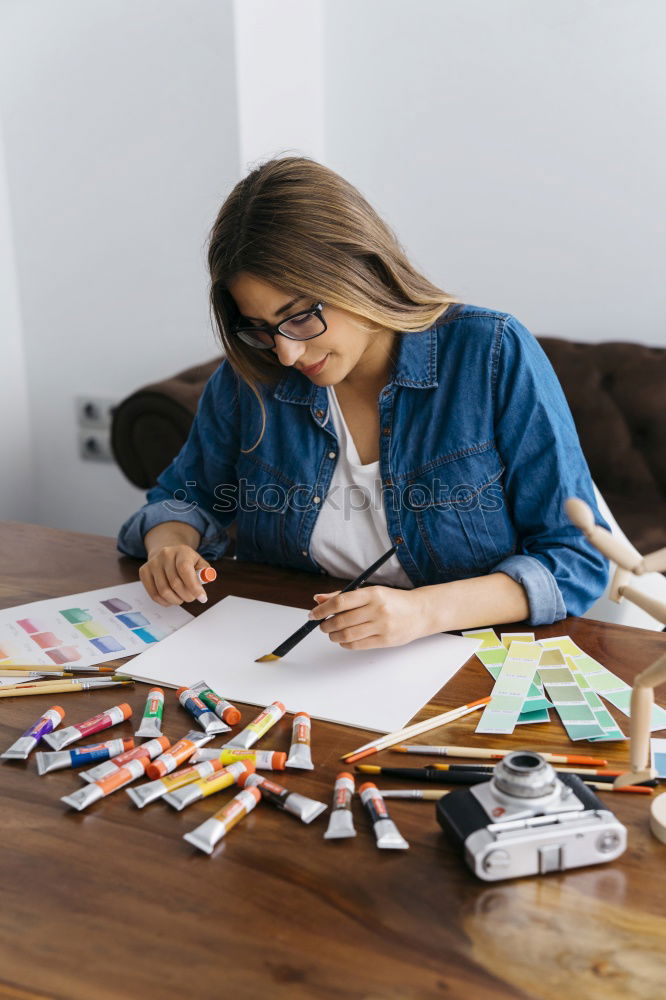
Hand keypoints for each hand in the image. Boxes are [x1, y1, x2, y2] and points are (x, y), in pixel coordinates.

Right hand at [140, 544, 211, 606]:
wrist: (166, 554)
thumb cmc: (185, 561)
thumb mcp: (199, 563)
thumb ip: (205, 572)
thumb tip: (205, 580)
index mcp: (181, 551)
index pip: (185, 570)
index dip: (194, 587)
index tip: (202, 598)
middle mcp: (165, 555)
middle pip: (175, 583)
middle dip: (187, 596)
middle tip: (192, 598)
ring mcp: (153, 563)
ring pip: (164, 591)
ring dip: (176, 600)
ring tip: (182, 598)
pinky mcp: (144, 572)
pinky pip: (154, 594)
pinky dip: (164, 602)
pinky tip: (171, 599)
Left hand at [308, 586, 426, 650]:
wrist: (421, 612)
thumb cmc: (392, 601)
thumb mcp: (371, 592)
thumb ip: (344, 596)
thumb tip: (318, 599)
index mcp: (372, 594)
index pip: (340, 602)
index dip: (322, 610)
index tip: (313, 614)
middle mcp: (377, 609)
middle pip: (341, 620)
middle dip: (326, 624)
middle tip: (322, 625)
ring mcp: (382, 626)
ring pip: (347, 635)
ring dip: (333, 635)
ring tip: (331, 633)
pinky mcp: (385, 640)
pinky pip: (357, 645)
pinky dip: (345, 643)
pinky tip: (343, 639)